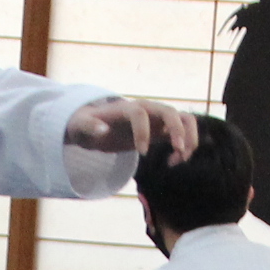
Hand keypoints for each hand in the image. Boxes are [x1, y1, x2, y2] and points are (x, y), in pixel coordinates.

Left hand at [67, 98, 197, 160]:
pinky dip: (185, 147)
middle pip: (170, 112)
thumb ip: (89, 126)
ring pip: (185, 119)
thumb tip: (103, 130)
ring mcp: (157, 119)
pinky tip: (172, 162)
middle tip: (178, 152)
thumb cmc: (87, 125)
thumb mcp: (81, 126)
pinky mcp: (162, 131)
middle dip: (177, 130)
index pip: (140, 113)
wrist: (96, 125)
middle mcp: (147, 109)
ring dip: (189, 138)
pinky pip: (183, 134)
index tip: (141, 153)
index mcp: (127, 107)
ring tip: (180, 158)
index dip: (142, 132)